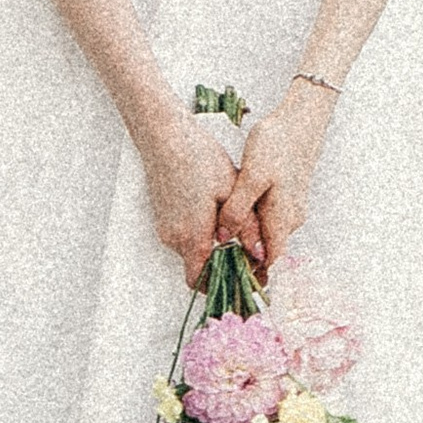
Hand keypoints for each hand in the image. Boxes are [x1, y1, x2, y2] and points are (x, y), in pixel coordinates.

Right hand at [142, 121, 236, 285]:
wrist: (165, 138)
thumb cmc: (199, 159)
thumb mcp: (231, 190)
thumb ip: (245, 227)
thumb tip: (259, 254)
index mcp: (192, 236)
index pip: (201, 281)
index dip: (222, 284)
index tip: (243, 279)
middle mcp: (174, 238)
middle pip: (199, 266)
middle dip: (222, 262)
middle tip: (246, 248)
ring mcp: (165, 228)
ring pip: (193, 249)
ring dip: (212, 244)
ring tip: (233, 222)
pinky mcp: (163, 217)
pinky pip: (184, 235)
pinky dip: (201, 231)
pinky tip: (214, 209)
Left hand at [216, 81, 336, 271]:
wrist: (300, 119)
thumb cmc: (277, 144)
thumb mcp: (252, 176)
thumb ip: (238, 210)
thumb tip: (224, 239)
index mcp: (283, 219)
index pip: (271, 263)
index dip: (253, 277)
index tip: (230, 285)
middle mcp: (291, 219)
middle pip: (268, 251)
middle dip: (244, 261)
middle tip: (215, 265)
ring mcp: (291, 207)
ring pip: (266, 234)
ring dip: (246, 242)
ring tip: (219, 243)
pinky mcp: (286, 196)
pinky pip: (268, 220)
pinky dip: (252, 225)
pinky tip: (233, 217)